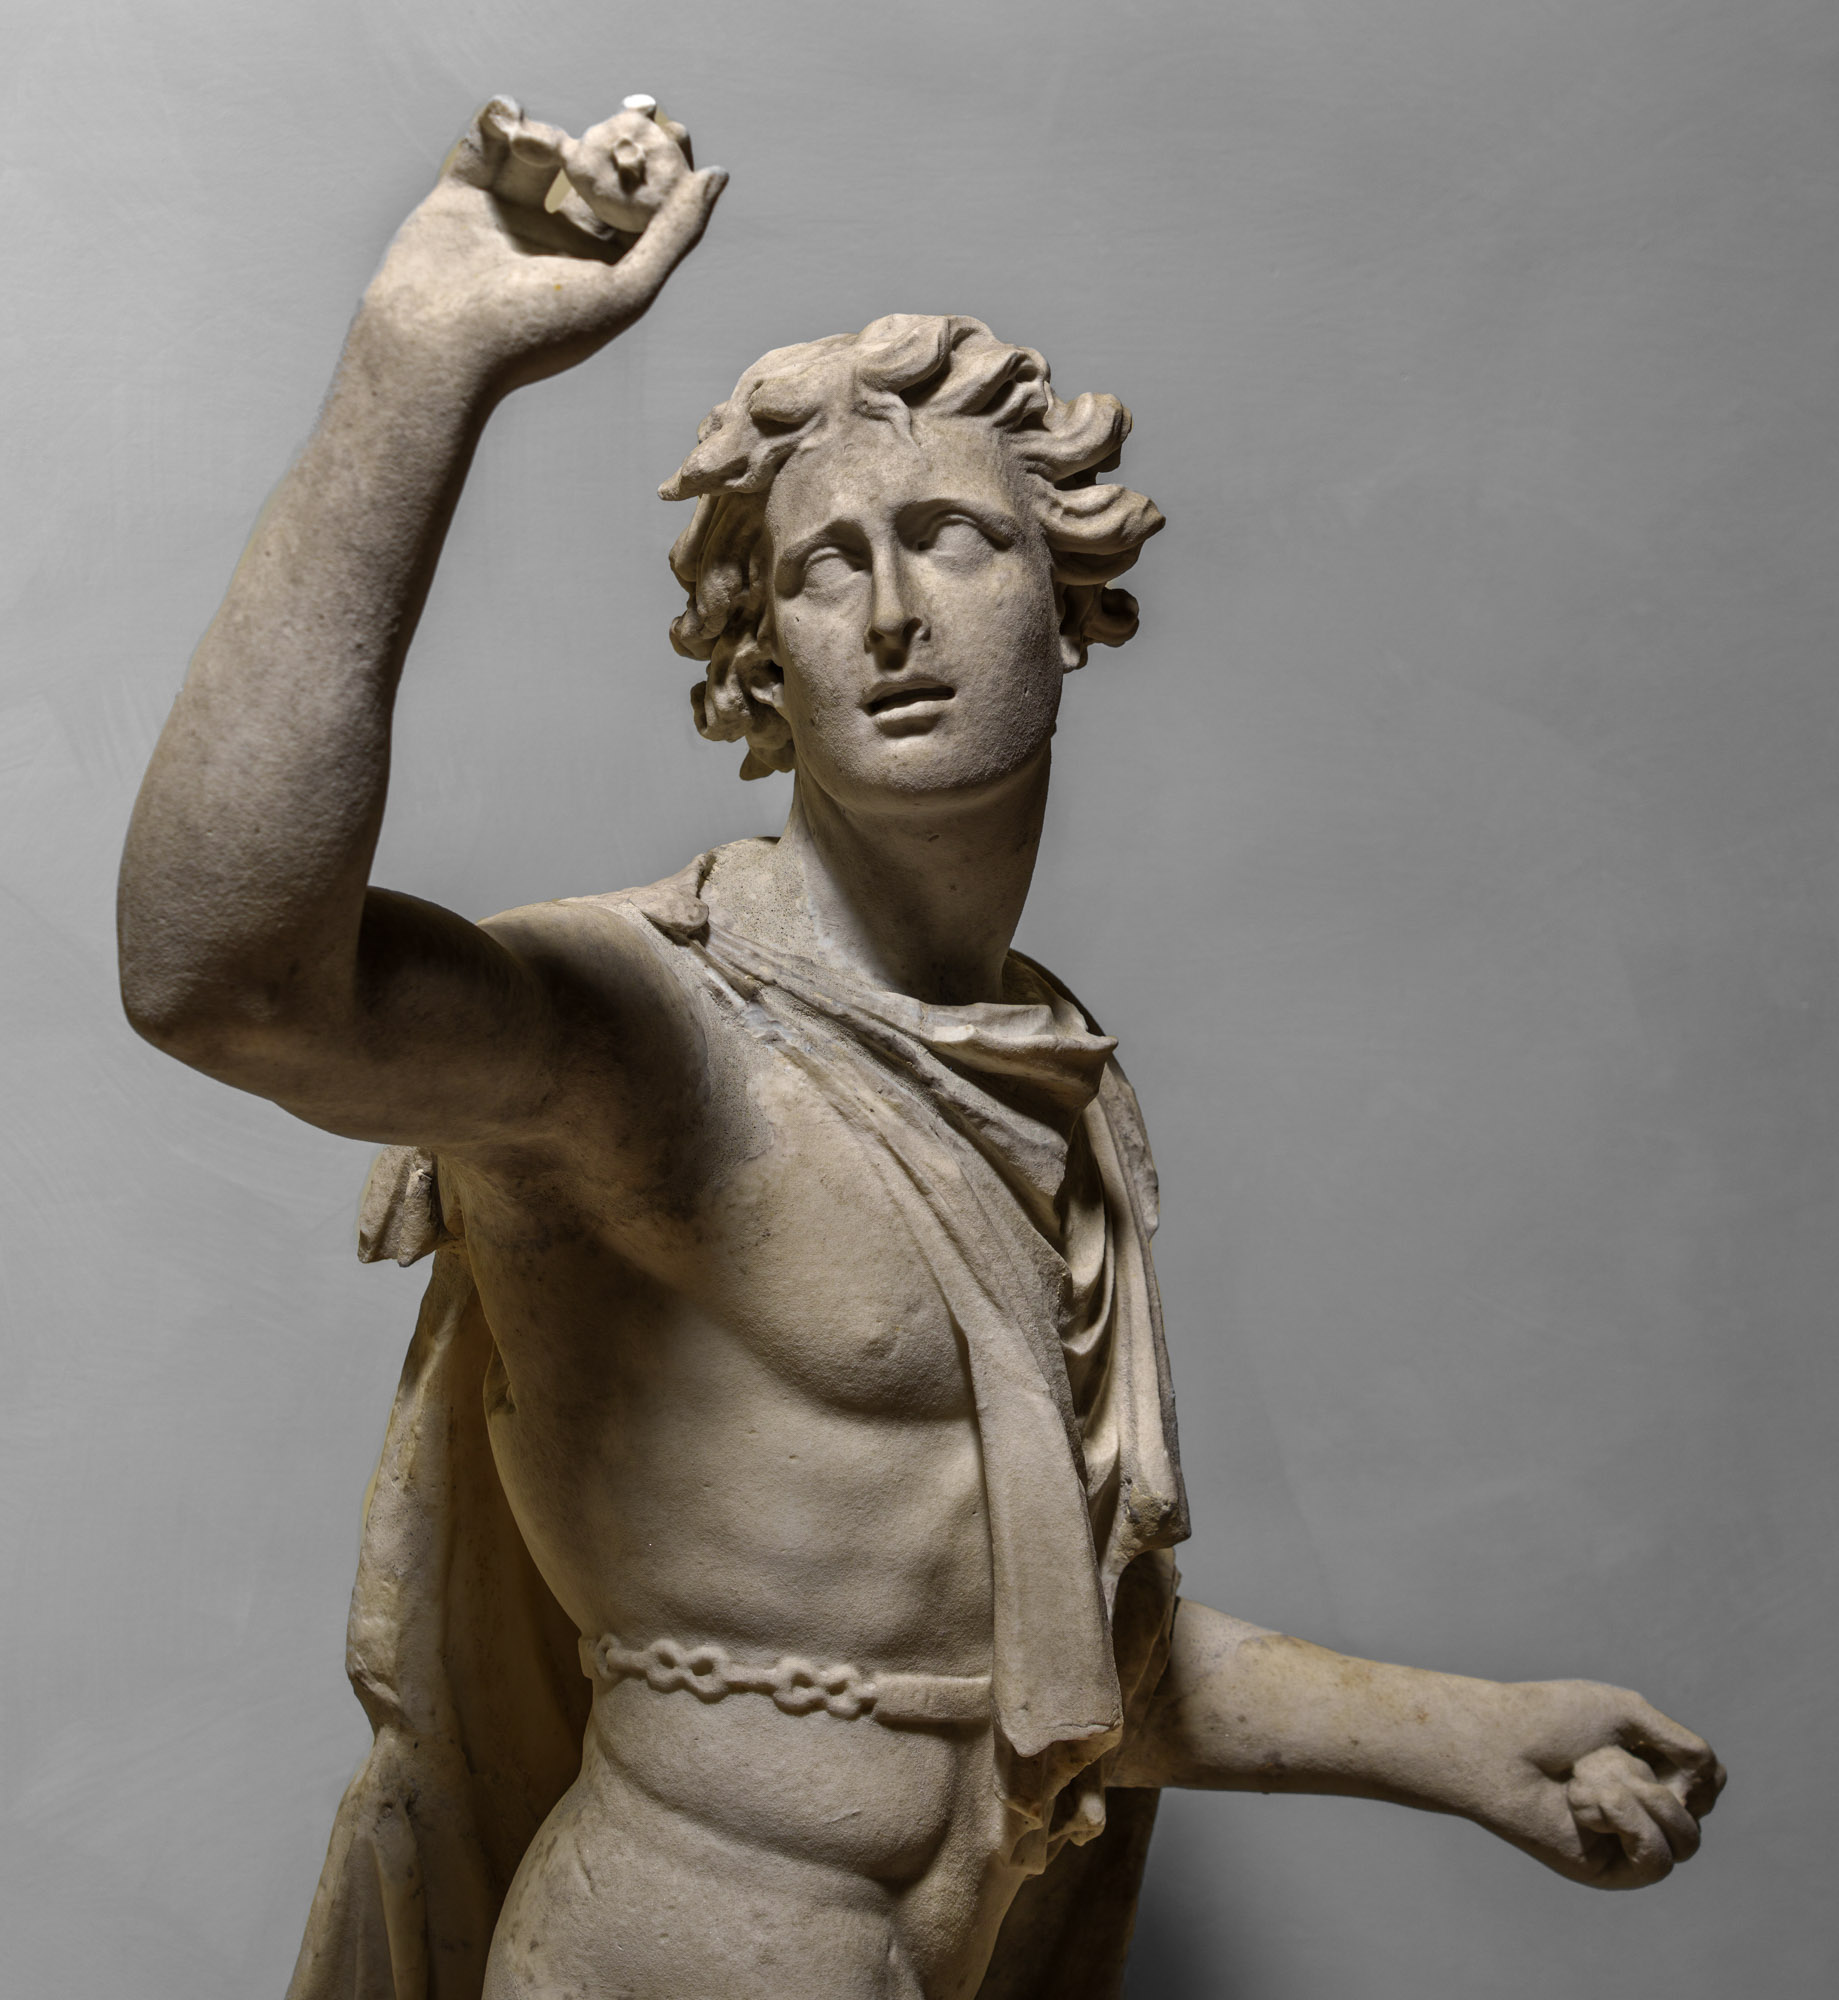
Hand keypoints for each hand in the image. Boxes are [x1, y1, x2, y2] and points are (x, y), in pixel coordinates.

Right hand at [361, 95, 726, 394]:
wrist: (440, 344)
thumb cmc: (538, 332)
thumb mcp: (628, 288)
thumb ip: (675, 234)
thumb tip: (715, 176)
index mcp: (601, 269)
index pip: (642, 206)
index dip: (661, 167)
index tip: (672, 130)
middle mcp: (558, 242)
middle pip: (595, 173)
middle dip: (610, 142)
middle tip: (623, 116)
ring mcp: (509, 217)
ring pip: (542, 152)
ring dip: (549, 136)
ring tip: (543, 143)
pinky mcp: (462, 197)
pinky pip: (486, 144)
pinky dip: (499, 122)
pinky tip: (512, 119)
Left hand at [1471, 1678, 1725, 1888]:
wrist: (1497, 1746)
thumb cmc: (1550, 1720)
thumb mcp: (1628, 1713)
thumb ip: (1685, 1745)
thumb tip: (1712, 1781)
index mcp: (1646, 1767)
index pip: (1709, 1781)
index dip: (1693, 1766)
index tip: (1641, 1739)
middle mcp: (1641, 1806)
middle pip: (1698, 1809)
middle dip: (1652, 1775)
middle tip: (1597, 1758)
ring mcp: (1628, 1841)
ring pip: (1686, 1838)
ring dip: (1638, 1795)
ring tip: (1584, 1778)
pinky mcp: (1612, 1871)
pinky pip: (1657, 1859)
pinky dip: (1625, 1818)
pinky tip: (1581, 1800)